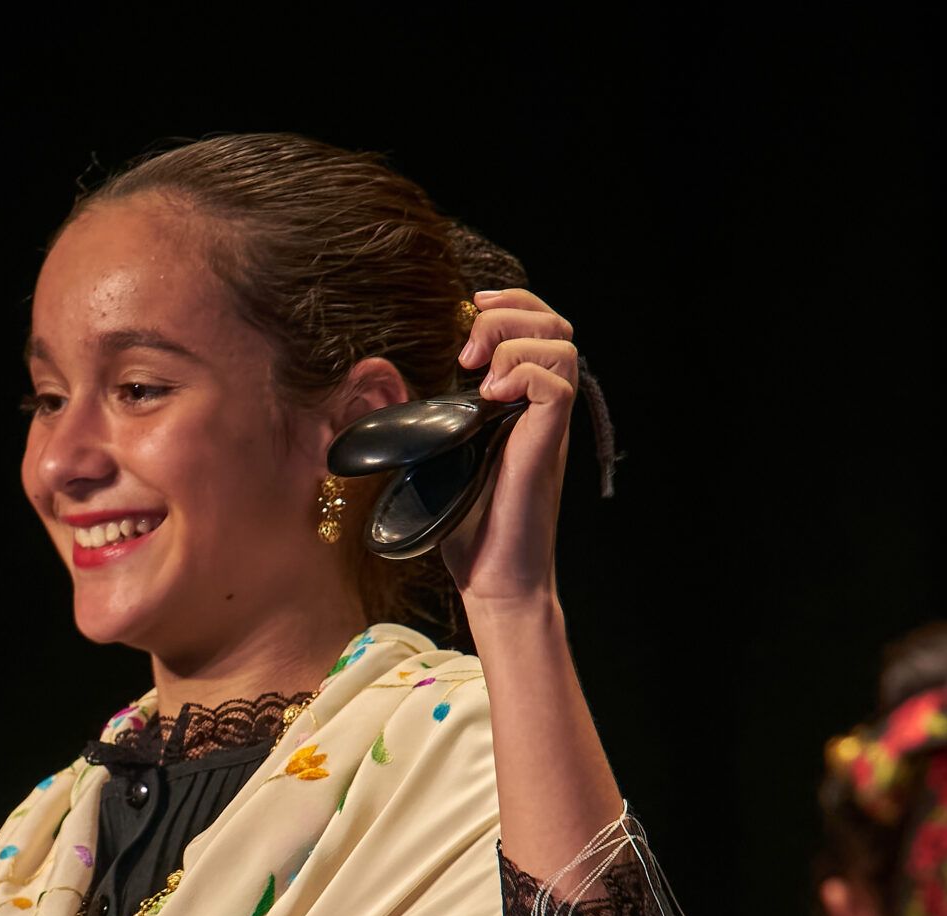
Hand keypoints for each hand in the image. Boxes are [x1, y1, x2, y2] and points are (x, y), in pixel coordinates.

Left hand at [440, 290, 577, 611]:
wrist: (491, 579)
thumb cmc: (464, 527)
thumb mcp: (436, 457)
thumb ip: (427, 418)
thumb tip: (382, 386)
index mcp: (519, 404)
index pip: (537, 328)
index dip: (511, 305)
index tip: (469, 313)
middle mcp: (540, 409)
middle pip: (556, 325)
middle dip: (511, 314)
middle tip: (468, 351)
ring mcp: (547, 426)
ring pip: (563, 346)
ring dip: (514, 345)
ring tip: (479, 379)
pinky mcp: (548, 444)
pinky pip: (557, 384)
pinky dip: (522, 375)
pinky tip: (490, 399)